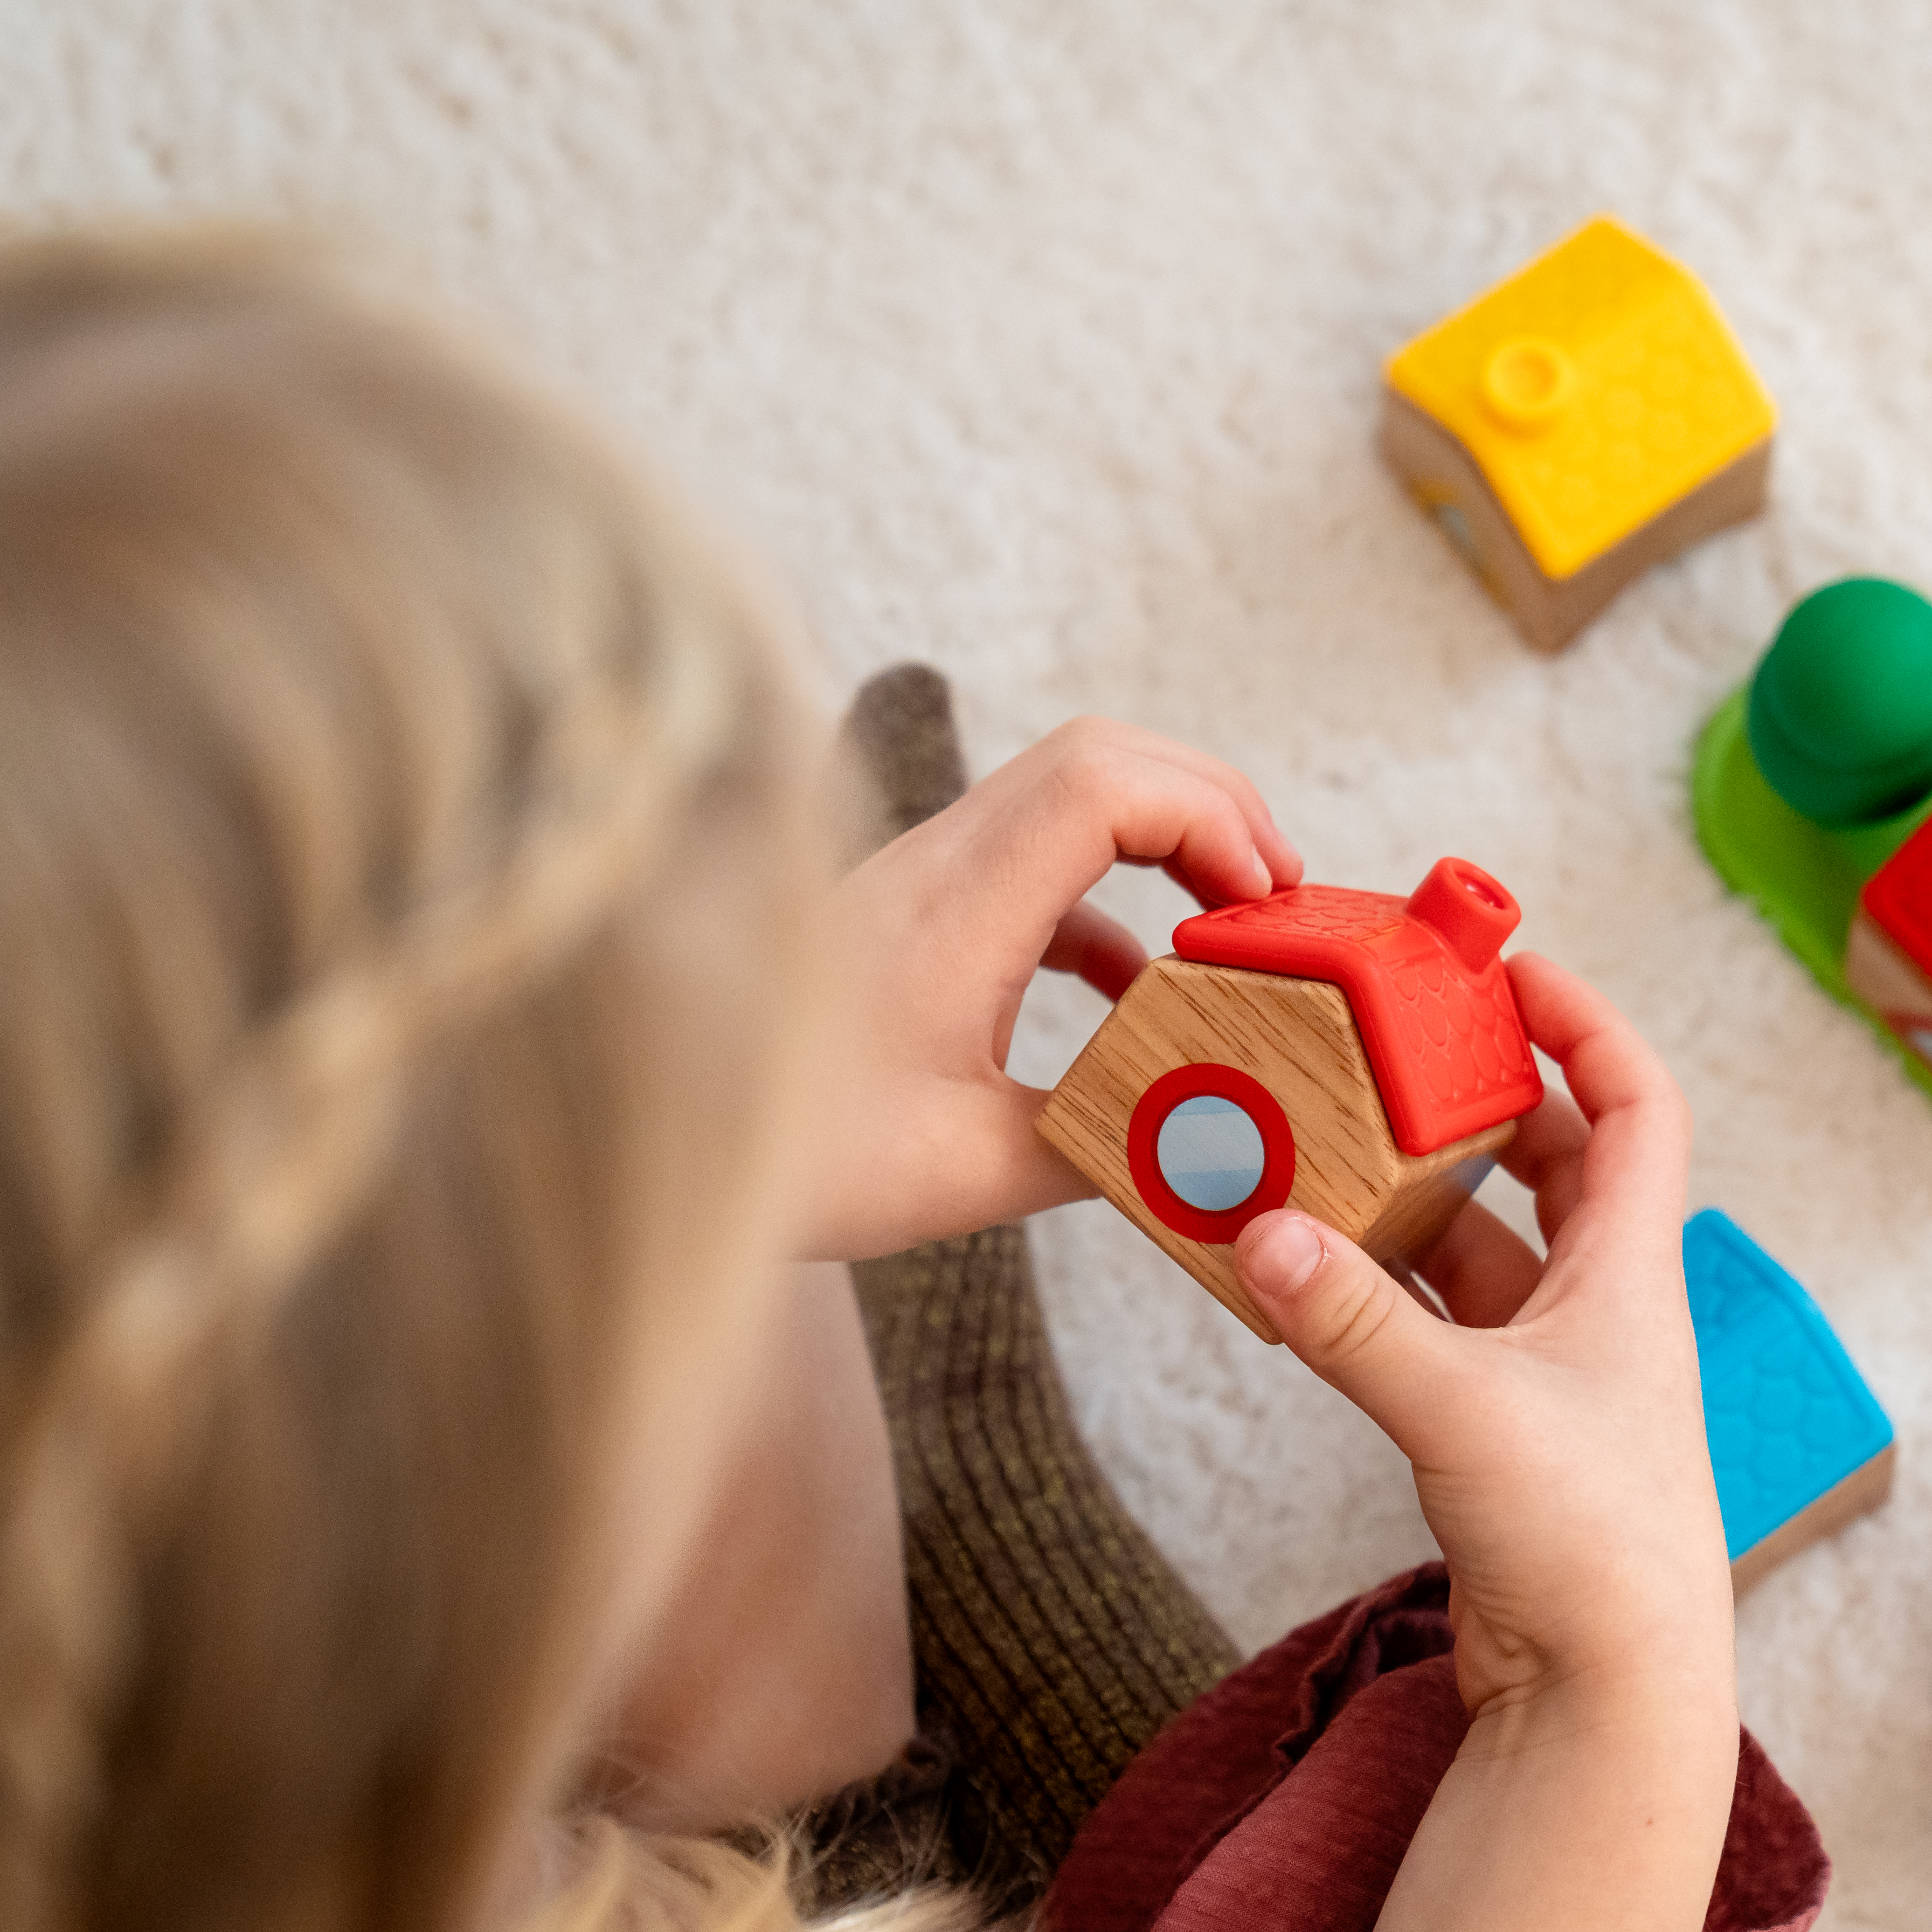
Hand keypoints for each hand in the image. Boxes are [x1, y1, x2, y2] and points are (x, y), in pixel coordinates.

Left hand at [804, 718, 1302, 1260]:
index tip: (1261, 901)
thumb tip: (1203, 1145)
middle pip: (1101, 757)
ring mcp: (923, 884)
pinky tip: (1139, 987)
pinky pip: (1035, 868)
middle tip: (1275, 893)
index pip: (1106, 785)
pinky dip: (1108, 903)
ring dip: (1163, 842)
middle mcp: (938, 868)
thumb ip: (1097, 1148)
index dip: (1210, 817)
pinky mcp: (915, 919)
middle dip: (1210, 805)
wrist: (656, 1134)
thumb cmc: (791, 1158)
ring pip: (1069, 799)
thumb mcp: (966, 1173)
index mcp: (955, 909)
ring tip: (1228, 924)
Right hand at [1230, 953, 1731, 1718]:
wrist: (1611, 1696)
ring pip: (1484, 1248)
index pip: (1635, 1102)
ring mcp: (1556, 1373)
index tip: (1509, 970)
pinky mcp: (1505, 1433)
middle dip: (1473, 1104)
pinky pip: (1439, 1326)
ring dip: (1411, 1201)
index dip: (1583, 1023)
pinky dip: (1381, 1292)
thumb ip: (1354, 1322)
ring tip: (1324, 1151)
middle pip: (1553, 1163)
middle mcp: (1602, 1309)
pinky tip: (1308, 1274)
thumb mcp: (1462, 1411)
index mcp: (1630, 1272)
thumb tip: (1259, 1231)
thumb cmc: (1589, 1547)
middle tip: (1387, 1055)